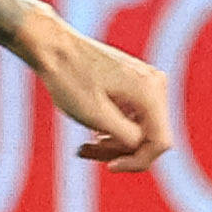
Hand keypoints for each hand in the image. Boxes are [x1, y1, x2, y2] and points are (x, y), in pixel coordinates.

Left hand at [28, 20, 172, 171]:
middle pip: (148, 136)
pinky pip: (131, 115)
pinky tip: (90, 131)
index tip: (109, 166)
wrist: (52, 45)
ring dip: (113, 142)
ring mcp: (146, 82)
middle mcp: (155, 85)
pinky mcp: (134, 82)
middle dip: (119, 151)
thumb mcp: (96, 117)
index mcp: (150, 92)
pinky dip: (112, 127)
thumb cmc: (70, 78)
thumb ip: (128, 138)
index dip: (137, 162)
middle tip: (85, 152)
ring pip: (138, 128)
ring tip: (83, 146)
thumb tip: (144, 149)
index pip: (159, 143)